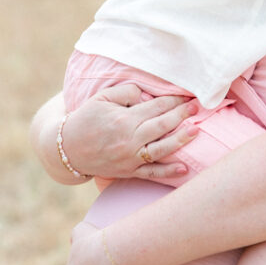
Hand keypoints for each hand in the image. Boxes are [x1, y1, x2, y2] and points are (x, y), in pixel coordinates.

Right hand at [60, 83, 198, 180]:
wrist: (67, 149)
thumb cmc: (86, 118)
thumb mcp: (102, 98)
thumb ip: (126, 91)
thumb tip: (147, 94)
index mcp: (123, 119)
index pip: (156, 107)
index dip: (174, 100)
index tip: (187, 95)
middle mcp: (129, 139)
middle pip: (162, 125)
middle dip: (182, 115)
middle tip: (198, 107)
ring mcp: (130, 158)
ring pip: (161, 150)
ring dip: (181, 140)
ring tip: (196, 131)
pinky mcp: (128, 172)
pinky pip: (151, 173)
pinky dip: (168, 172)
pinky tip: (184, 169)